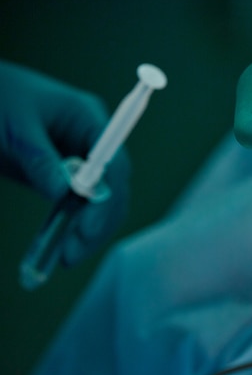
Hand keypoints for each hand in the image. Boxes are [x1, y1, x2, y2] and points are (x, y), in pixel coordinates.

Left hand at [0, 60, 129, 266]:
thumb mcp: (13, 127)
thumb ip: (40, 160)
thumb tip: (63, 194)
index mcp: (88, 118)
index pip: (113, 162)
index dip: (107, 197)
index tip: (89, 228)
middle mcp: (94, 140)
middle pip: (115, 186)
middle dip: (100, 222)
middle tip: (72, 253)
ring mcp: (83, 157)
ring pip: (103, 200)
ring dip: (91, 230)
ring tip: (67, 256)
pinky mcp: (68, 173)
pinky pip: (82, 203)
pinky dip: (76, 225)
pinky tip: (64, 244)